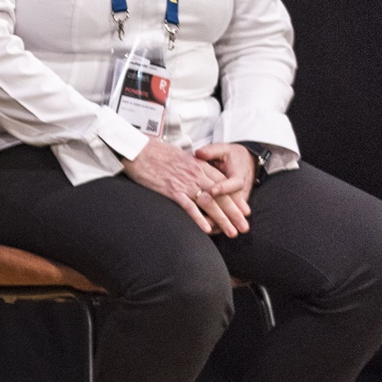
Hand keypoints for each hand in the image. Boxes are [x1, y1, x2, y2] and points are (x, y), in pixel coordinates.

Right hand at [121, 139, 248, 235]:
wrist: (137, 149)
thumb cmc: (154, 152)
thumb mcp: (179, 155)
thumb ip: (190, 166)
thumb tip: (194, 173)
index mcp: (199, 165)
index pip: (224, 184)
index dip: (236, 199)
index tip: (244, 211)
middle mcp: (196, 174)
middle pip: (221, 196)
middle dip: (235, 213)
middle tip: (244, 227)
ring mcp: (185, 182)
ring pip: (210, 203)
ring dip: (222, 219)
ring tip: (232, 232)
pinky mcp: (171, 190)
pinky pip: (189, 206)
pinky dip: (199, 218)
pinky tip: (207, 229)